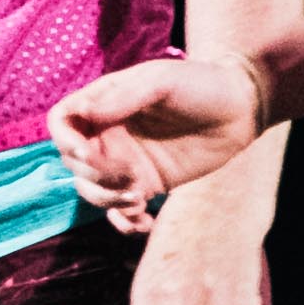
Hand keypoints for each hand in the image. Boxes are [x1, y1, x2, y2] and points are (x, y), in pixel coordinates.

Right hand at [51, 54, 261, 228]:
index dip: (65, 141)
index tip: (86, 153)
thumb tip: (85, 113)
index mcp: (105, 102)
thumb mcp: (161, 82)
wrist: (241, 110)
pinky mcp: (147, 184)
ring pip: (93, 191)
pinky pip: (121, 211)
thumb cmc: (201, 84)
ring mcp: (126, 161)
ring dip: (108, 201)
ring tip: (139, 198)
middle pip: (74, 164)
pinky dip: (125, 222)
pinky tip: (146, 221)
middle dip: (94, 177)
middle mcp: (109, 133)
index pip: (62, 122)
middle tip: (130, 176)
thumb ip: (122, 97)